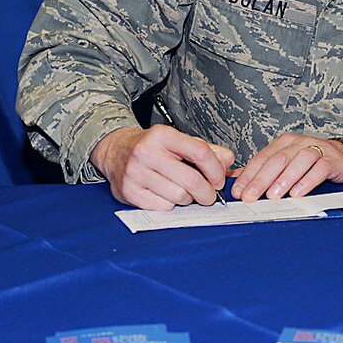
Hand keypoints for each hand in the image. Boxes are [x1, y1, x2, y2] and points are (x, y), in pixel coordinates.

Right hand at [92, 125, 233, 210]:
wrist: (115, 152)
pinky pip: (163, 207)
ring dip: (187, 199)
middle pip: (191, 180)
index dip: (216, 171)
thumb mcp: (178, 142)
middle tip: (208, 195)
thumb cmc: (152, 148)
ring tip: (183, 192)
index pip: (201, 153)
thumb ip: (206, 151)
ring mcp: (135, 173)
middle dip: (207, 193)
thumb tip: (228, 161)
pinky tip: (166, 196)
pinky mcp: (129, 191)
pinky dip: (170, 205)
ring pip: (179, 196)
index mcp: (163, 135)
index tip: (218, 180)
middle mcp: (147, 152)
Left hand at [230, 134, 342, 201]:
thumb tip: (236, 181)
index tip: (239, 192)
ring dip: (284, 180)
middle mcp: (298, 143)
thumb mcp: (286, 165)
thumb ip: (264, 172)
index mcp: (284, 143)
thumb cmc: (312, 165)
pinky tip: (298, 193)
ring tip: (273, 196)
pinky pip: (319, 168)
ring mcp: (316, 149)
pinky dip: (307, 181)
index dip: (249, 175)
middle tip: (251, 197)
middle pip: (277, 160)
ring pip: (297, 161)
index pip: (262, 158)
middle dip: (261, 180)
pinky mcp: (332, 159)